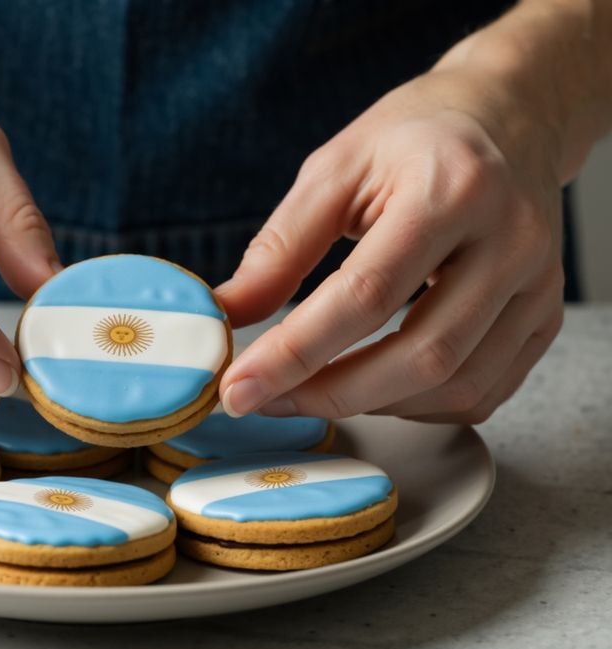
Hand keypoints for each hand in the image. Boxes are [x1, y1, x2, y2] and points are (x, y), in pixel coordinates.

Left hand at [216, 68, 565, 423]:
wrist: (510, 117)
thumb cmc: (415, 138)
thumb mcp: (335, 169)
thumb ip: (280, 248)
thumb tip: (229, 315)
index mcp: (452, 190)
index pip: (366, 295)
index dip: (295, 353)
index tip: (239, 388)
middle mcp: (510, 241)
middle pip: (420, 356)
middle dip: (330, 394)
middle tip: (267, 400)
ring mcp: (538, 284)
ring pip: (455, 386)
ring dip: (371, 406)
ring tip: (310, 391)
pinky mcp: (544, 316)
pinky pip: (482, 392)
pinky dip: (416, 406)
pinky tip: (372, 388)